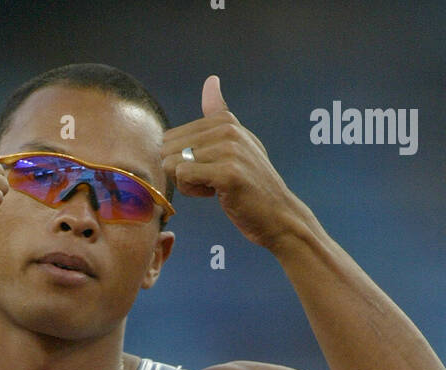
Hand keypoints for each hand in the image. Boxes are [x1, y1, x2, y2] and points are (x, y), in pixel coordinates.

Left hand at [162, 76, 300, 248]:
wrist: (277, 214)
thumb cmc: (251, 183)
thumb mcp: (238, 142)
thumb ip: (219, 114)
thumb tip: (211, 79)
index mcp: (224, 120)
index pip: (171, 137)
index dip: (182, 160)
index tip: (207, 169)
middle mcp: (226, 129)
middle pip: (168, 150)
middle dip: (180, 172)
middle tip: (208, 181)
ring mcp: (228, 150)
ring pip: (173, 164)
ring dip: (187, 184)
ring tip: (213, 187)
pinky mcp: (227, 173)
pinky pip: (183, 176)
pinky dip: (193, 191)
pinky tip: (215, 193)